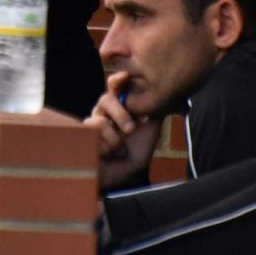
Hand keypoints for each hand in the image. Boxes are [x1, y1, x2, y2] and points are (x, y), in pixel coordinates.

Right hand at [83, 71, 160, 189]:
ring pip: (99, 120)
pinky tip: (107, 155)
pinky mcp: (82, 137)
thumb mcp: (151, 131)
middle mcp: (104, 114)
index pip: (115, 87)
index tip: (125, 76)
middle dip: (120, 114)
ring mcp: (91, 125)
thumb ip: (156, 112)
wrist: (124, 178)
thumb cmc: (136, 155)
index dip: (118, 80)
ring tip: (120, 151)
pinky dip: (105, 147)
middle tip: (130, 129)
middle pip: (105, 99)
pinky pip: (91, 133)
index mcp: (120, 109)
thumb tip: (172, 97)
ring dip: (114, 140)